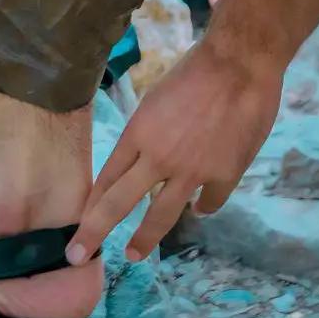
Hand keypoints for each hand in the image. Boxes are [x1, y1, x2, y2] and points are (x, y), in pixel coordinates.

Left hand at [67, 37, 282, 265]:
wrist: (241, 62)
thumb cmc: (197, 70)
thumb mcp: (157, 97)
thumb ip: (148, 133)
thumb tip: (146, 159)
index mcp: (139, 132)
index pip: (107, 177)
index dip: (91, 204)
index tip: (80, 224)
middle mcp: (158, 156)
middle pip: (118, 204)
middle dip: (93, 233)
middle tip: (77, 255)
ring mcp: (191, 170)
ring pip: (160, 217)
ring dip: (144, 239)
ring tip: (134, 255)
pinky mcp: (223, 175)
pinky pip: (208, 204)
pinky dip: (203, 207)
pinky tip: (200, 209)